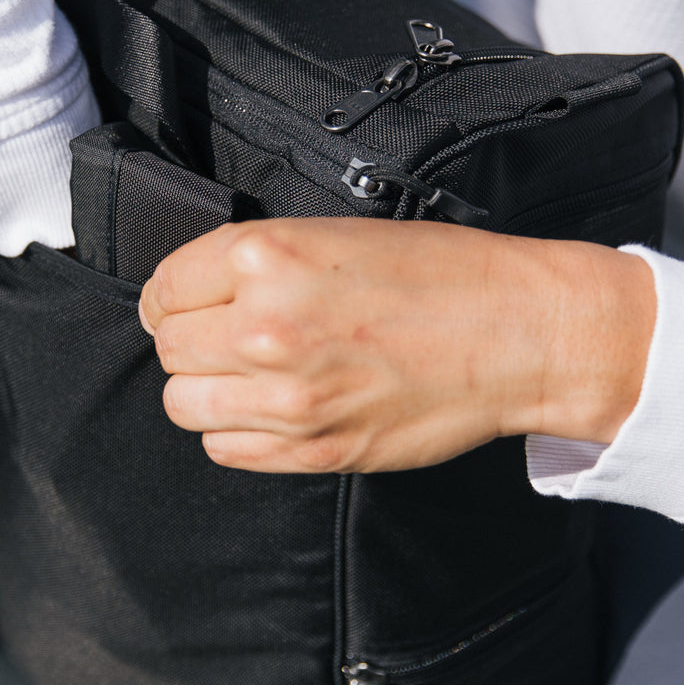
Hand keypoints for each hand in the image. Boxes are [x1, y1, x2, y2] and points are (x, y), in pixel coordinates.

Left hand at [137, 218, 654, 473]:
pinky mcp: (314, 450)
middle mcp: (266, 328)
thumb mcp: (334, 235)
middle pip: (170, 348)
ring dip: (206, 389)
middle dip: (190, 339)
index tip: (189, 301)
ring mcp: (288, 397)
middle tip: (228, 333)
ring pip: (184, 404)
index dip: (174, 295)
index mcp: (267, 258)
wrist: (518, 332)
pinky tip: (272, 407)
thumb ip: (256, 264)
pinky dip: (236, 431)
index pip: (165, 288)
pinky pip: (224, 449)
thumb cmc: (440, 273)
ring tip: (247, 373)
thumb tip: (194, 294)